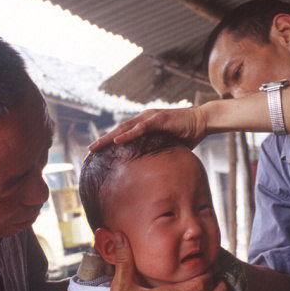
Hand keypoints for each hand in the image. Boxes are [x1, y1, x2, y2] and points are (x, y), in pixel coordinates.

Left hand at [89, 106, 208, 150]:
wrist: (201, 122)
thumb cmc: (185, 136)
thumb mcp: (167, 147)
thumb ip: (156, 154)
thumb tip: (150, 172)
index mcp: (143, 126)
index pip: (122, 135)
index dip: (108, 144)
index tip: (96, 154)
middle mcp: (143, 120)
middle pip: (118, 131)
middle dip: (103, 142)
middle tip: (88, 152)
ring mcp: (150, 118)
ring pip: (125, 129)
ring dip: (109, 138)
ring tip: (96, 147)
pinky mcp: (159, 119)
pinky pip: (140, 128)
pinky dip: (128, 134)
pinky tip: (117, 141)